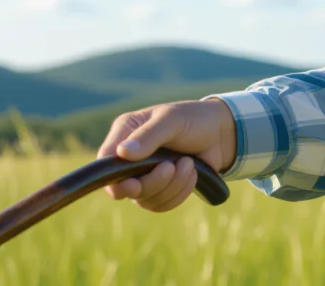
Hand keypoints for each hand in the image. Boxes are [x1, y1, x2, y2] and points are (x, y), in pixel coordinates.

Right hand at [97, 99, 237, 211]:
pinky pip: (162, 205)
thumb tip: (122, 154)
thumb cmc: (192, 119)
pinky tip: (192, 173)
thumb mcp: (171, 120)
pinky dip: (179, 193)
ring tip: (188, 163)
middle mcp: (128, 158)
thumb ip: (148, 136)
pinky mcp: (160, 189)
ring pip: (145, 200)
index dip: (114, 179)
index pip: (105, 163)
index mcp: (124, 133)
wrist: (220, 133)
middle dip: (152, 183)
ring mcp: (143, 175)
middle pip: (124, 188)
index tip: (134, 184)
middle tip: (172, 167)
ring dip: (172, 186)